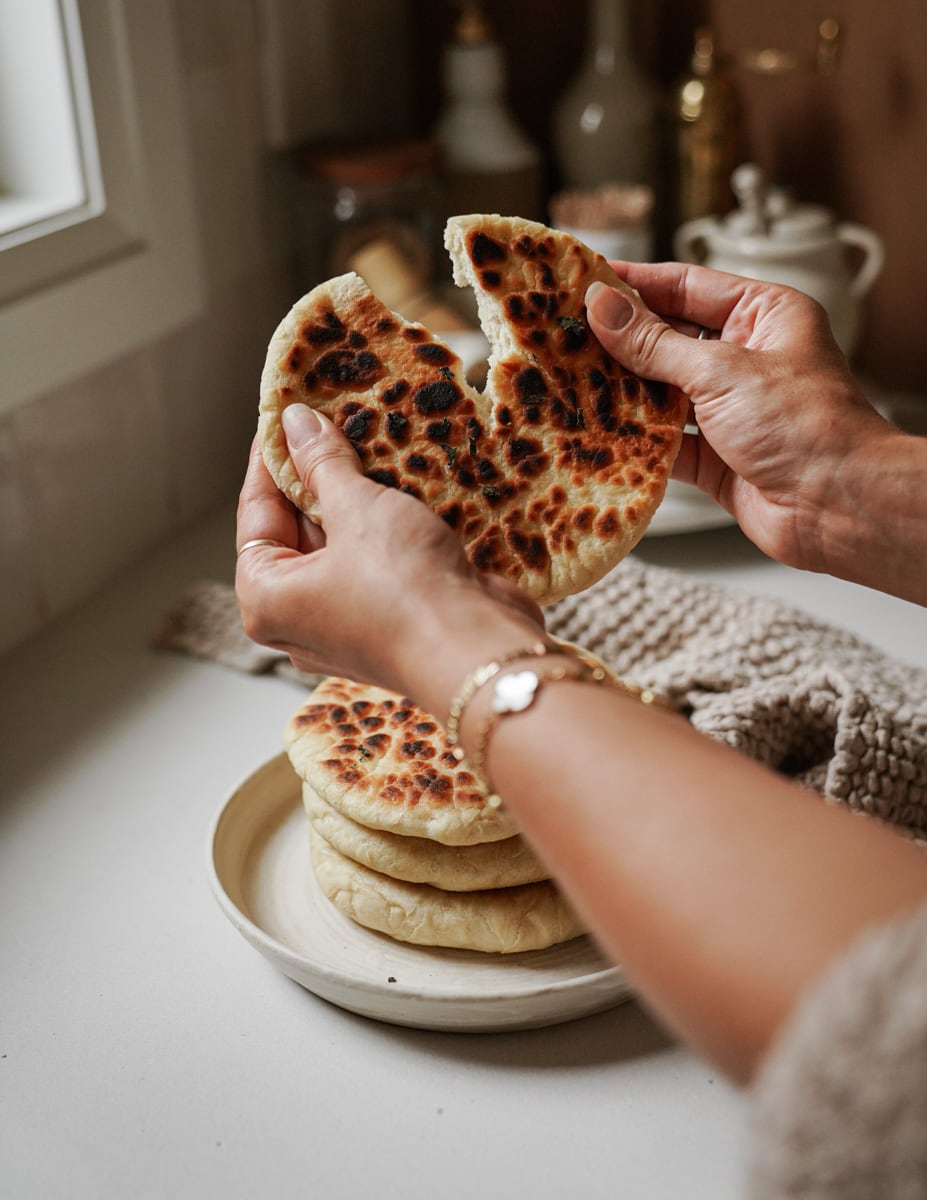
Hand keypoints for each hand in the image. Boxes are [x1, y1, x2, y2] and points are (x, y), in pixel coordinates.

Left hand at [235, 405, 543, 704]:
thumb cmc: (403, 593)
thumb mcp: (357, 509)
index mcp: (267, 600)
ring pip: (344, 545)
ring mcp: (348, 623)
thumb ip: (324, 463)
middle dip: (317, 477)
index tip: (286, 416)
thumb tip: (297, 424)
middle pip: (297, 530)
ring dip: (359, 499)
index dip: (271, 459)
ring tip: (371, 443)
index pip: (256, 513)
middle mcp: (300, 619)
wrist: (477, 649)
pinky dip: (389, 526)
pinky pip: (380, 563)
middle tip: (332, 422)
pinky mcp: (393, 620)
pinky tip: (406, 486)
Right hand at [585, 263, 892, 575]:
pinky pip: (662, 440)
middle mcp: (745, 357)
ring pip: (659, 390)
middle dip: (618, 340)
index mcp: (763, 315)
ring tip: (570, 379)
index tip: (585, 280)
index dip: (633, 283)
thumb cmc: (808, 427)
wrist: (837, 506)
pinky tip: (598, 430)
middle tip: (565, 333)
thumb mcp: (722, 371)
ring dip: (621, 390)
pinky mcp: (713, 456)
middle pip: (666, 338)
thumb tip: (605, 309)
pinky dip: (633, 438)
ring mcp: (728, 408)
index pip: (686, 285)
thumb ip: (655, 343)